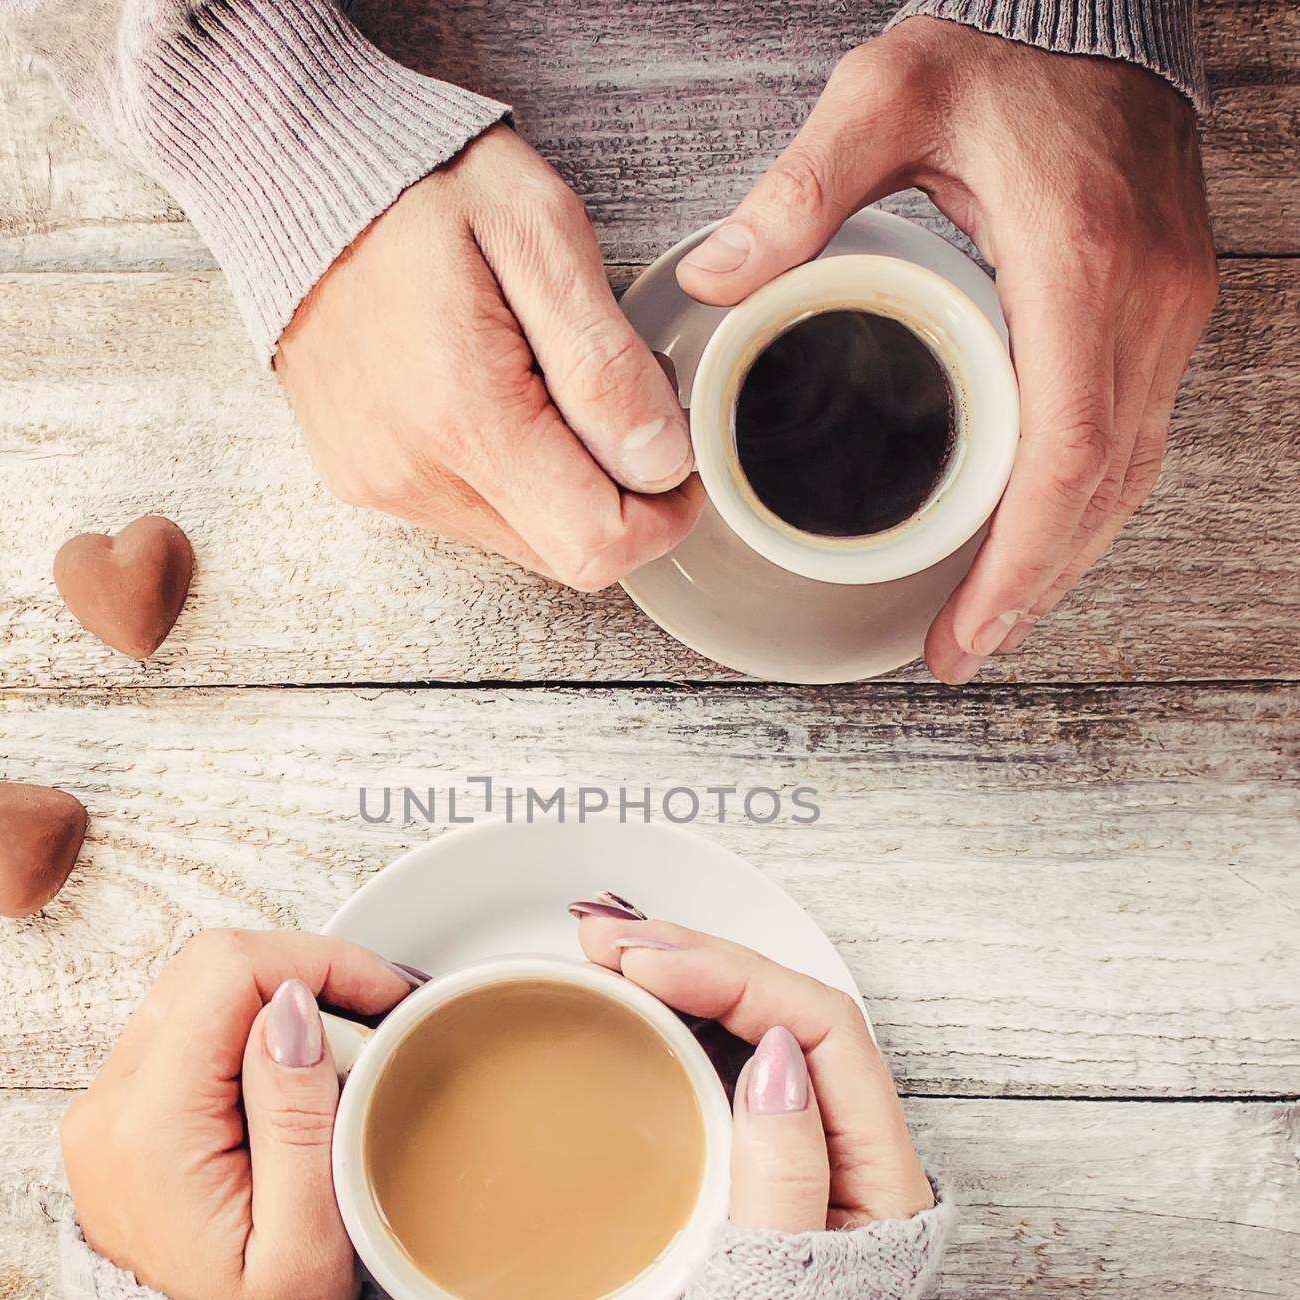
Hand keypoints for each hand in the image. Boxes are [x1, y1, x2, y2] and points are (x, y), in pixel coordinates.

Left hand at [61, 930, 413, 1299]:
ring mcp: (106, 1109)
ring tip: (347, 1047)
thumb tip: (290, 1005)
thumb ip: (298, 1116)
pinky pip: (185, 1029)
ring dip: (277, 996)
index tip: (387, 994)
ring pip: (194, 988)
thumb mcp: (305, 1240)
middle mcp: (109, 1106)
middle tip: (377, 1015)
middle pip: (205, 966)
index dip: (319, 961)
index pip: (227, 972)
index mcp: (150, 1130)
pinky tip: (301, 1070)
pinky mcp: (120, 1118)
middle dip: (302, 970)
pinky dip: (249, 1027)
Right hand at [277, 125, 702, 590]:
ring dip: (559, 484)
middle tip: (619, 405)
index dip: (661, 517)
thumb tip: (660, 462)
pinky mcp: (361, 480)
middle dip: (616, 498)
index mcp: (466, 417)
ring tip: (545, 383)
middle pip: (562, 555)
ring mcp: (381, 484)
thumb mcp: (543, 237)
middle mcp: (415, 473)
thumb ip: (605, 363)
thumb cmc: (426, 186)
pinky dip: (505, 474)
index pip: (597, 545)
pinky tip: (493, 395)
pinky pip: (467, 514)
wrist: (296, 172)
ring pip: (519, 540)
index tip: (677, 457)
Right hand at [573, 901, 932, 1227]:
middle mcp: (846, 1152)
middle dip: (699, 961)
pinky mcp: (748, 1169)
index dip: (737, 978)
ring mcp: (795, 1156)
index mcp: (878, 1178)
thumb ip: (785, 1181)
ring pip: (750, 1033)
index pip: (823, 1030)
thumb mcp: (778, 1288)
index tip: (652, 964)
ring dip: (682, 981)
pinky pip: (720, 1072)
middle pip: (785, 1014)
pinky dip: (674, 1025)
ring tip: (608, 950)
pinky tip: (632, 1004)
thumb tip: (774, 1059)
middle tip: (609, 939)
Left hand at [677, 21, 1217, 682]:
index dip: (1019, 566)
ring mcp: (1165, 312)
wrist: (1096, 7)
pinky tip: (1035, 538)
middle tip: (960, 650)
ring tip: (991, 619)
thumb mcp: (887, 94)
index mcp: (1077, 270)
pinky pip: (1133, 436)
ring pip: (1128, 476)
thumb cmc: (1001, 53)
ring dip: (1062, 560)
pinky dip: (1082, 505)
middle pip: (1101, 492)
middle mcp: (1141, 305)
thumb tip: (719, 276)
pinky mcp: (1162, 311)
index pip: (1064, 459)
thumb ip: (801, 186)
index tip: (967, 633)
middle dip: (1033, 589)